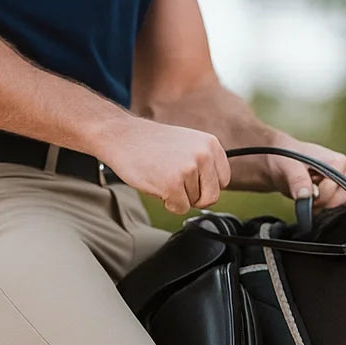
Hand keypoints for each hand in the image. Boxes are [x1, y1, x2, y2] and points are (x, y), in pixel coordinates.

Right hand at [100, 116, 231, 213]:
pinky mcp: (173, 184)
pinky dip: (168, 203)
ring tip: (162, 176)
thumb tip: (216, 189)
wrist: (122, 136)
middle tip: (178, 185)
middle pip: (212, 196)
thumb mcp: (188, 144)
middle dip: (196, 197)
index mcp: (211, 144)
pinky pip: (180, 208)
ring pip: (194, 203)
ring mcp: (189, 169)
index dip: (206, 186)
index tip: (193, 181)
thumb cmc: (152, 143)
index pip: (223, 180)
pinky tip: (157, 184)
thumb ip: (205, 163)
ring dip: (178, 196)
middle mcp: (204, 155)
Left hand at [258, 134, 345, 209]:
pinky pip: (327, 207)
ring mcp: (336, 183)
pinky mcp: (329, 193)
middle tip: (305, 193)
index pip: (339, 186)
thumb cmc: (284, 157)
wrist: (275, 162)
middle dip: (322, 200)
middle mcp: (341, 173)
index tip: (308, 190)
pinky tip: (305, 197)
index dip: (323, 192)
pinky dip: (315, 207)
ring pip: (335, 204)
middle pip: (341, 197)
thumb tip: (306, 196)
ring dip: (318, 204)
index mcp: (337, 162)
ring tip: (303, 193)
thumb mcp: (287, 165)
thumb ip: (298, 179)